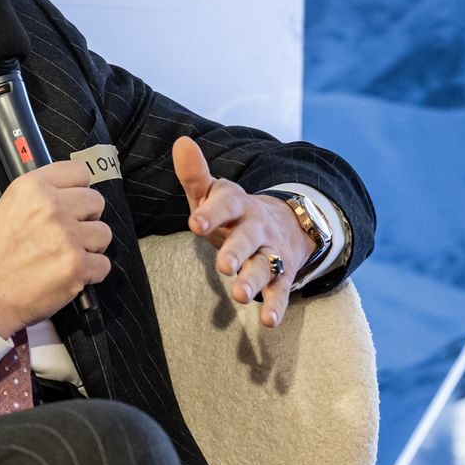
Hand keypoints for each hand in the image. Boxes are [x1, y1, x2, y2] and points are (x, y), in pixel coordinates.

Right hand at [0, 161, 111, 337]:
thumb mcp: (10, 206)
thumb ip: (42, 192)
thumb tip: (74, 189)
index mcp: (33, 187)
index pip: (80, 172)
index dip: (79, 190)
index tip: (74, 203)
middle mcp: (51, 207)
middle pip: (96, 201)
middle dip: (86, 219)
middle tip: (68, 234)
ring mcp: (66, 236)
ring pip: (104, 233)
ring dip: (90, 246)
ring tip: (67, 255)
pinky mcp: (76, 265)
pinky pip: (103, 263)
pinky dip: (91, 272)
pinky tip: (70, 273)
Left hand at [171, 136, 315, 327]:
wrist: (284, 223)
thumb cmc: (233, 212)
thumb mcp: (214, 193)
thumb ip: (195, 174)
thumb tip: (180, 142)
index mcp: (238, 204)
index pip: (226, 205)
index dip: (212, 214)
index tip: (196, 222)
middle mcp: (257, 227)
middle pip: (249, 238)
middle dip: (237, 250)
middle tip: (223, 265)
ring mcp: (272, 251)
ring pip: (265, 265)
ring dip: (253, 280)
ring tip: (239, 295)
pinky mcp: (283, 274)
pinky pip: (281, 291)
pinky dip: (277, 306)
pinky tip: (268, 322)